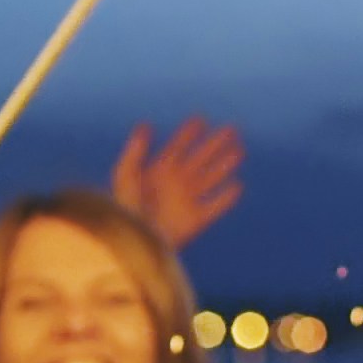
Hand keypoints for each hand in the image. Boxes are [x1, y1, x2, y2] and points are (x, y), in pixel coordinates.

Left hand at [112, 118, 245, 250]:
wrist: (132, 243)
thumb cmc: (123, 210)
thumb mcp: (124, 177)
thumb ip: (135, 152)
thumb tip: (146, 125)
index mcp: (158, 172)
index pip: (177, 147)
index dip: (188, 134)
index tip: (200, 119)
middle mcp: (175, 184)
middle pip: (200, 159)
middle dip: (215, 144)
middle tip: (232, 128)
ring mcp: (186, 201)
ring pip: (211, 178)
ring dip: (224, 165)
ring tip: (239, 151)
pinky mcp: (195, 221)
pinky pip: (215, 206)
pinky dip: (226, 198)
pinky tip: (237, 186)